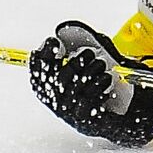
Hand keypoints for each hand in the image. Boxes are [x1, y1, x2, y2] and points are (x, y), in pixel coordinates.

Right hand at [29, 21, 152, 146]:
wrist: (114, 116)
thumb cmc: (96, 87)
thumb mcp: (86, 64)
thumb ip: (76, 46)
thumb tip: (65, 31)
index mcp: (50, 89)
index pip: (38, 72)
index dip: (43, 57)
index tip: (55, 42)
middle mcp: (56, 103)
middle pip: (57, 79)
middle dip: (76, 61)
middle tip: (90, 52)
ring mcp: (69, 114)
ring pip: (74, 88)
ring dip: (91, 71)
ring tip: (102, 64)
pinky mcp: (85, 121)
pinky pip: (88, 101)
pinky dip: (99, 85)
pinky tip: (106, 78)